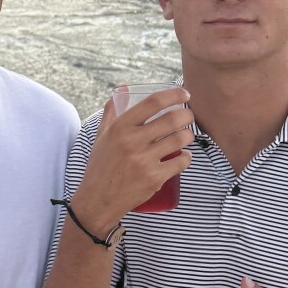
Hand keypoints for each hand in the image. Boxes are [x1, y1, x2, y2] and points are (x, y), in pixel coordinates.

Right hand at [71, 87, 194, 235]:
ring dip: (189, 135)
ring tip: (187, 135)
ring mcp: (144, 161)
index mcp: (120, 127)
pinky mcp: (154, 179)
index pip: (153, 102)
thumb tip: (124, 88)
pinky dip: (187, 158)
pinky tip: (184, 156)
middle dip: (187, 115)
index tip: (184, 94)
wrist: (98, 200)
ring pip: (180, 139)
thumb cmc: (101, 165)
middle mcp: (132, 141)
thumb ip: (112, 111)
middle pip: (172, 119)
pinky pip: (181, 162)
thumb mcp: (102, 135)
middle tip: (189, 117)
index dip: (174, 95)